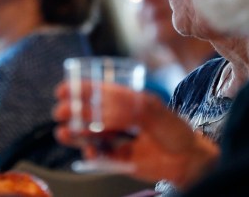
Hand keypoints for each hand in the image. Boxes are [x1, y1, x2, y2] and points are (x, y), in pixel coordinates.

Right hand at [52, 81, 219, 188]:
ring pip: (89, 135)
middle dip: (72, 112)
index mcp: (126, 101)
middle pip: (89, 114)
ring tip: (63, 133)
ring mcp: (118, 138)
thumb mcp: (150, 109)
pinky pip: (99, 156)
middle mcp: (119, 118)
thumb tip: (100, 110)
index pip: (98, 92)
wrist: (188, 159)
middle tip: (60, 113)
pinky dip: (91, 154)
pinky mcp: (119, 158)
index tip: (63, 90)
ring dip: (74, 133)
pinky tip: (90, 152)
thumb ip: (125, 108)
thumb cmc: (174, 129)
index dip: (80, 90)